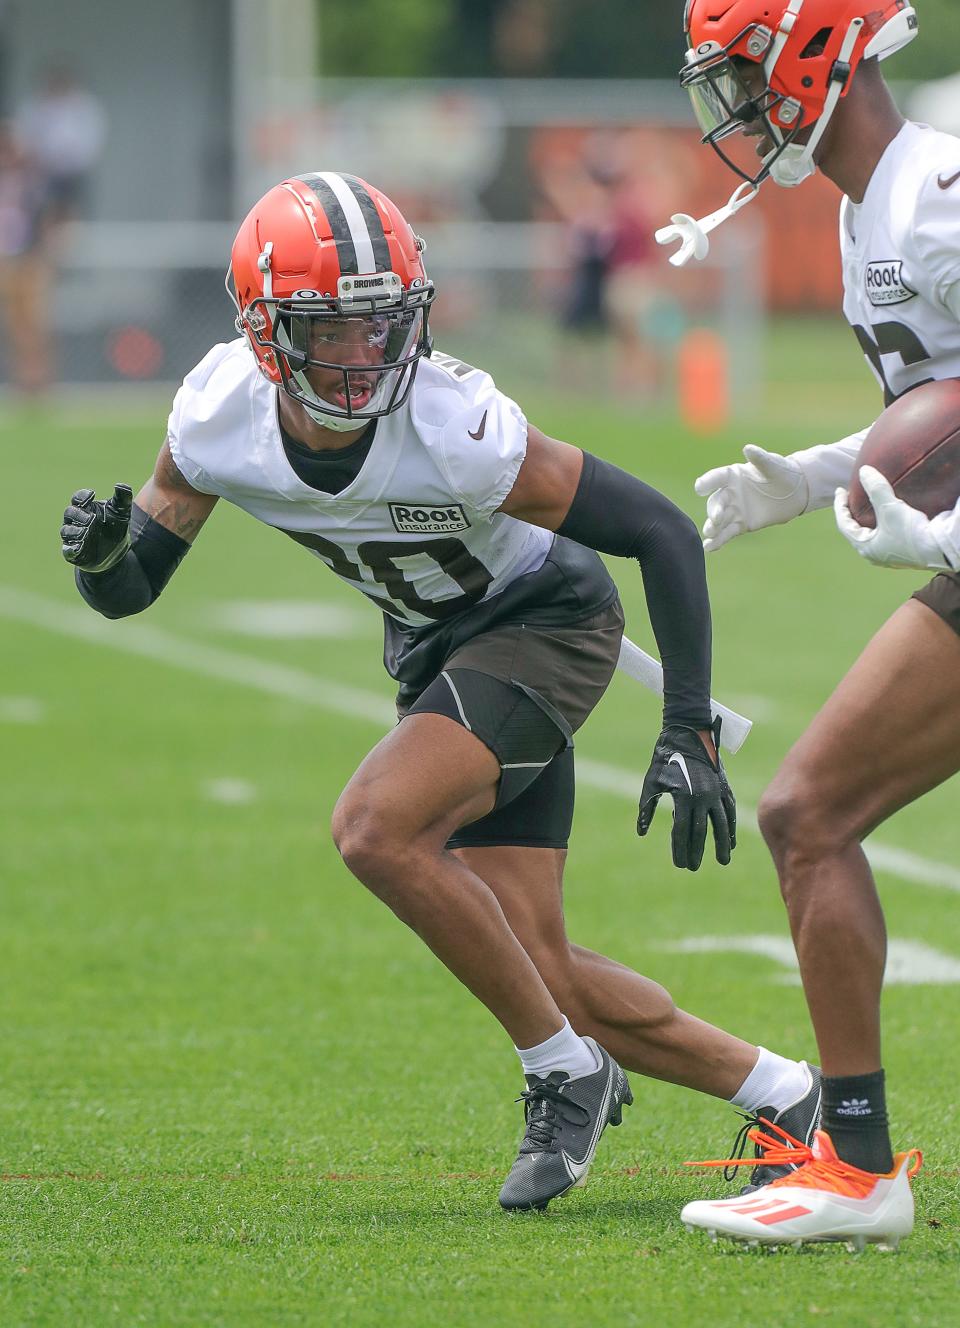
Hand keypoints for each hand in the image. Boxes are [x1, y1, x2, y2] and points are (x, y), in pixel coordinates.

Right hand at [61, 484, 132, 571]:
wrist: (117, 552)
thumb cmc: (115, 527)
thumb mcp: (122, 513)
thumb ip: (122, 499)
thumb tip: (120, 485)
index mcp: (86, 508)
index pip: (78, 498)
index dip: (82, 496)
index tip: (91, 495)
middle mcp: (76, 521)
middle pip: (70, 512)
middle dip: (79, 514)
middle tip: (92, 518)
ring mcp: (73, 537)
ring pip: (66, 531)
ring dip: (75, 531)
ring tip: (86, 532)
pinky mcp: (74, 553)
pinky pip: (68, 550)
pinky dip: (71, 549)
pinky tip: (78, 547)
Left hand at [637, 721, 736, 870]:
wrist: (689, 732)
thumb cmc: (665, 757)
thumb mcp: (651, 781)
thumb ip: (647, 807)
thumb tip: (641, 832)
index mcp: (683, 796)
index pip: (681, 831)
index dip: (680, 849)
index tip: (679, 864)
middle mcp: (702, 797)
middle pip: (701, 832)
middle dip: (697, 852)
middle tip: (692, 868)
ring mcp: (716, 792)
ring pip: (721, 824)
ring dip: (722, 844)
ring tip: (722, 861)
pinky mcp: (724, 787)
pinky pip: (729, 811)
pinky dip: (730, 827)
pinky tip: (730, 841)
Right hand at [694, 445, 808, 551]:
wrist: (795, 492)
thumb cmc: (783, 472)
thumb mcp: (774, 465)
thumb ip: (760, 459)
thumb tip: (748, 448)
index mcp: (732, 475)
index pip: (716, 478)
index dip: (707, 482)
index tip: (699, 488)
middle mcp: (729, 492)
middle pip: (716, 502)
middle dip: (715, 510)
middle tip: (717, 518)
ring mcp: (733, 510)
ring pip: (719, 520)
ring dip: (713, 527)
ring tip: (709, 533)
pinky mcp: (741, 525)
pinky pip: (727, 533)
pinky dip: (718, 541)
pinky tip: (709, 547)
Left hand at [834, 467, 951, 569]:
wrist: (939, 549)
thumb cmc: (911, 532)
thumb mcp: (890, 508)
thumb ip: (876, 488)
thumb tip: (864, 471)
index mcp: (865, 547)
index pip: (844, 524)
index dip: (840, 506)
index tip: (840, 490)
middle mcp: (874, 554)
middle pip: (856, 530)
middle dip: (852, 513)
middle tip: (851, 496)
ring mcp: (888, 555)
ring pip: (871, 534)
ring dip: (867, 519)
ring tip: (867, 505)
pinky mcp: (902, 552)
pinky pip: (885, 536)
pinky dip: (881, 524)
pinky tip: (887, 515)